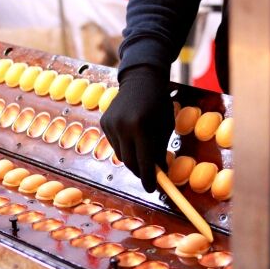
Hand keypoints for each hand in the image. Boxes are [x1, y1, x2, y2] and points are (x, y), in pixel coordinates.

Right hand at [100, 65, 173, 192]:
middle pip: (129, 162)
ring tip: (142, 151)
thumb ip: (160, 149)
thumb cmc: (158, 103)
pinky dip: (124, 146)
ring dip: (132, 158)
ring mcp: (111, 125)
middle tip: (149, 176)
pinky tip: (131, 135)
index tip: (152, 189)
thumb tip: (159, 171)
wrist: (140, 79)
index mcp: (141, 126)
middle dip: (140, 172)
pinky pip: (114, 144)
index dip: (149, 178)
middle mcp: (123, 126)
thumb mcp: (165, 125)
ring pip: (121, 155)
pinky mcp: (104, 123)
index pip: (144, 161)